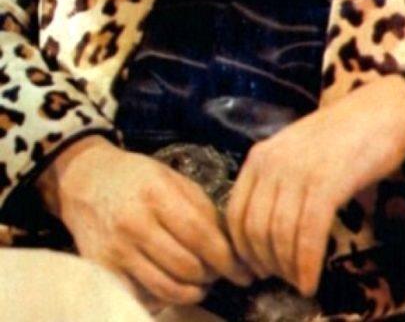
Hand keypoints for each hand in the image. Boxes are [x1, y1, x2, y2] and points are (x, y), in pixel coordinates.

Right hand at [36, 136, 252, 307]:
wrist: (86, 181)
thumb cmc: (137, 178)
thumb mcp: (172, 179)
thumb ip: (201, 209)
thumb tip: (230, 246)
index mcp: (157, 194)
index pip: (200, 235)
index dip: (226, 259)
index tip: (244, 272)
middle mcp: (135, 223)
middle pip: (186, 266)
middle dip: (211, 276)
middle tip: (219, 274)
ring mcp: (116, 250)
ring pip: (166, 287)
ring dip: (191, 292)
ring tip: (200, 285)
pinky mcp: (102, 270)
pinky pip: (140, 297)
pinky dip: (162, 300)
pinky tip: (171, 289)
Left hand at [226, 74, 404, 296]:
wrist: (382, 111)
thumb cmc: (343, 134)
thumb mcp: (296, 152)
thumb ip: (277, 181)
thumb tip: (265, 232)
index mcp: (260, 156)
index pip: (234, 213)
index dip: (241, 249)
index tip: (254, 269)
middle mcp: (272, 163)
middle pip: (254, 229)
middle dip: (265, 263)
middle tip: (281, 280)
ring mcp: (298, 171)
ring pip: (279, 235)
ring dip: (287, 269)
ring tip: (299, 283)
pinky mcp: (326, 182)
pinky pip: (307, 234)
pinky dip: (306, 264)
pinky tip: (311, 280)